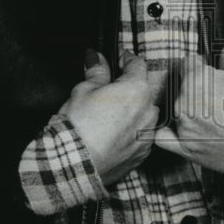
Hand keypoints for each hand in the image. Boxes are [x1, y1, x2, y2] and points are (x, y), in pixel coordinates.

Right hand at [60, 49, 157, 186]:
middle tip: (110, 88)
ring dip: (133, 109)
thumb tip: (96, 58)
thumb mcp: (83, 90)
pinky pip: (141, 135)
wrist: (75, 164)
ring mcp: (148, 134)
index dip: (126, 59)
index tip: (119, 59)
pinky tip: (113, 133)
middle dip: (129, 86)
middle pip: (143, 90)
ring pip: (145, 113)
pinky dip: (132, 131)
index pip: (137, 65)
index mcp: (136, 90)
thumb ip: (96, 72)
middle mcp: (148, 111)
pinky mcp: (142, 153)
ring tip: (110, 114)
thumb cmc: (78, 126)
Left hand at [155, 47, 223, 175]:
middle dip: (195, 89)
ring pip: (176, 110)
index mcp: (197, 79)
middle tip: (214, 96)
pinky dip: (167, 132)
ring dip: (187, 110)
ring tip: (210, 116)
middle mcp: (184, 101)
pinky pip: (163, 138)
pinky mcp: (186, 147)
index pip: (187, 63)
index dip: (198, 65)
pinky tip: (176, 129)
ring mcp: (183, 125)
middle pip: (182, 88)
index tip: (204, 69)